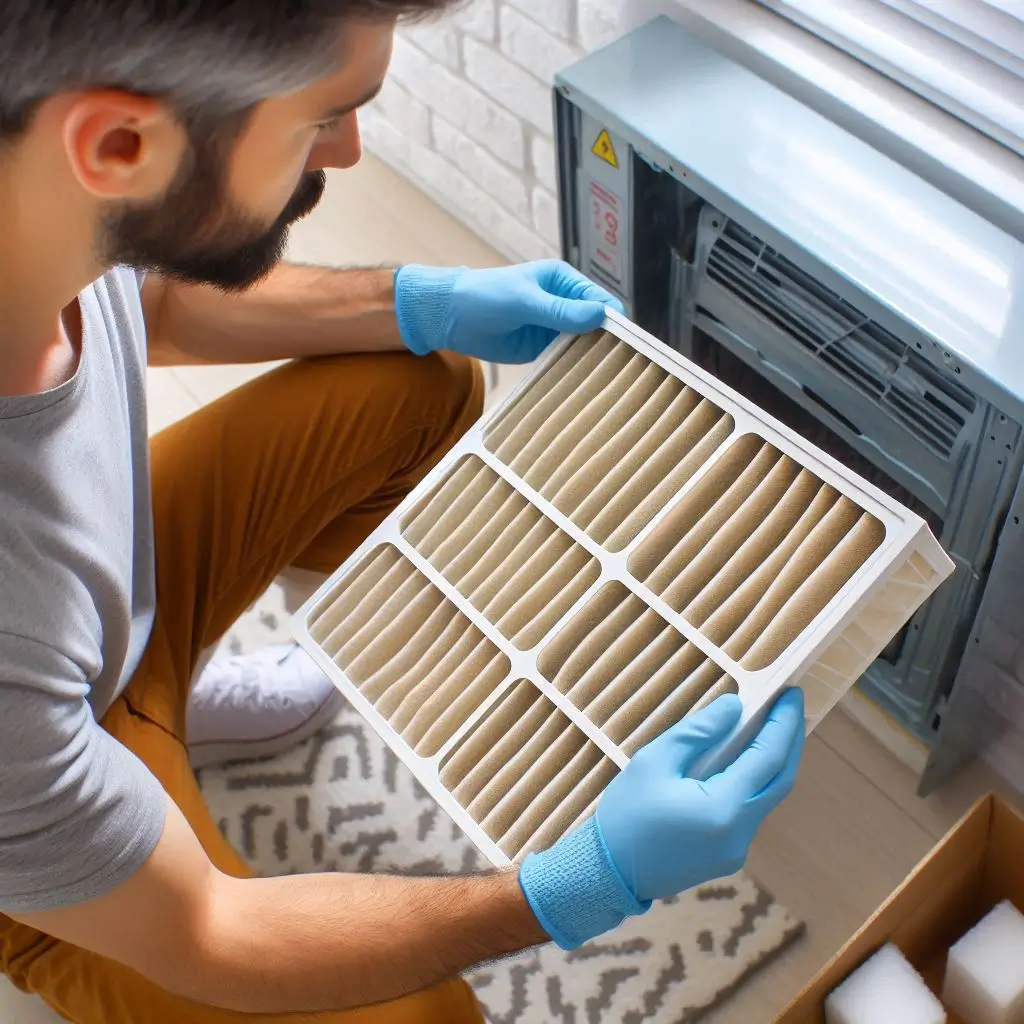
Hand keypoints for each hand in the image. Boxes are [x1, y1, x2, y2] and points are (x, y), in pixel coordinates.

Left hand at [394, 260, 624, 363]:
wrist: (450, 317)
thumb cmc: (485, 296)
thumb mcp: (525, 301)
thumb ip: (561, 311)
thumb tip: (600, 315)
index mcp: (564, 281)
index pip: (601, 300)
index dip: (614, 320)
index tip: (626, 343)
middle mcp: (564, 304)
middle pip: (597, 325)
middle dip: (607, 342)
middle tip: (620, 366)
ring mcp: (554, 328)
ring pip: (584, 345)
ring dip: (591, 358)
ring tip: (605, 378)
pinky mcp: (542, 349)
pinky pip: (565, 360)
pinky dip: (573, 369)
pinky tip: (581, 381)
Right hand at [518, 690, 804, 949]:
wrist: (606, 876)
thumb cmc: (625, 814)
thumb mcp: (654, 762)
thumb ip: (698, 732)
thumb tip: (734, 707)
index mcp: (723, 809)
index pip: (768, 758)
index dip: (783, 723)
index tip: (790, 693)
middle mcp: (740, 833)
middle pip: (780, 780)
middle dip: (789, 740)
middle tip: (789, 705)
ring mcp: (737, 850)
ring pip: (768, 797)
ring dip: (772, 761)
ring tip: (768, 726)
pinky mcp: (727, 856)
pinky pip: (750, 811)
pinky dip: (754, 781)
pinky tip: (742, 761)